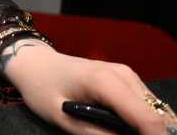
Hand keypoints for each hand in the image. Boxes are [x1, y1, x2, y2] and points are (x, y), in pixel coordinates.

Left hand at [0, 39, 176, 134]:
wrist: (34, 63)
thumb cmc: (42, 89)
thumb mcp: (64, 119)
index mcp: (106, 82)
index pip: (147, 119)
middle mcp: (123, 74)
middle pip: (155, 115)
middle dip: (149, 134)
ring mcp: (127, 74)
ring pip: (153, 110)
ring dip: (144, 127)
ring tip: (118, 132)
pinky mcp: (127, 78)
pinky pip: (145, 105)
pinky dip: (140, 119)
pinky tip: (122, 126)